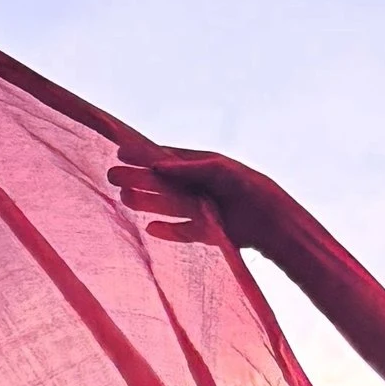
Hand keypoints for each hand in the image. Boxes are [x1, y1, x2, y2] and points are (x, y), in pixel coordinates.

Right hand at [107, 145, 281, 250]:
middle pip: (160, 183)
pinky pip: (182, 232)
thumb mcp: (219, 170)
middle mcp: (197, 187)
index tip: (120, 152)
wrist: (272, 221)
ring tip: (124, 199)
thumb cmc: (247, 187)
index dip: (142, 156)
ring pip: (167, 205)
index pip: (164, 160)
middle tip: (112, 177)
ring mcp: (200, 210)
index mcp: (199, 166)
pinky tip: (151, 229)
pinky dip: (168, 231)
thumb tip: (157, 166)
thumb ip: (188, 168)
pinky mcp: (206, 232)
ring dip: (146, 202)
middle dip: (137, 179)